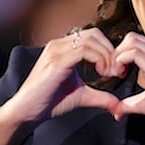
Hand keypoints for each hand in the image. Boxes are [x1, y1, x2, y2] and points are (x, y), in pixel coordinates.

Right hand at [0, 28, 123, 144]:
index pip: (93, 37)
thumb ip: (100, 96)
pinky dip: (99, 59)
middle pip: (94, 34)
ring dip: (107, 55)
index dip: (109, 50)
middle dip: (111, 51)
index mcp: (64, 48)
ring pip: (90, 40)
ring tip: (110, 73)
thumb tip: (117, 104)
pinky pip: (83, 51)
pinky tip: (102, 73)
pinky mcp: (56, 62)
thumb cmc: (49, 101)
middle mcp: (59, 45)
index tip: (117, 69)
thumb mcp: (81, 96)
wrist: (27, 110)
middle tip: (117, 70)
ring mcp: (56, 51)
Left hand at [111, 32, 144, 144]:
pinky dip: (120, 61)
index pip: (138, 42)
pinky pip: (133, 53)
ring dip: (117, 56)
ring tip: (116, 73)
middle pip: (133, 37)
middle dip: (117, 52)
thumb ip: (131, 102)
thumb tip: (117, 110)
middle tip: (114, 71)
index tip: (118, 72)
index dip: (123, 53)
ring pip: (132, 40)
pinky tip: (120, 75)